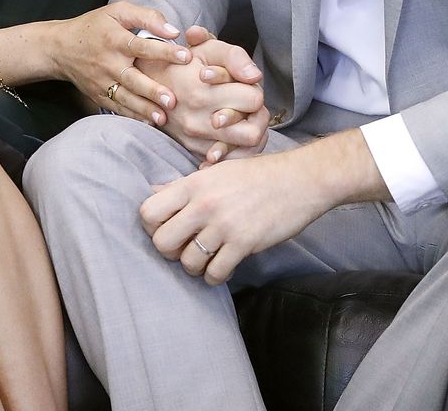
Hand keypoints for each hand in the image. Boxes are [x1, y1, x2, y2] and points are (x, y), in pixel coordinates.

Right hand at [49, 1, 191, 125]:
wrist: (61, 48)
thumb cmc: (95, 26)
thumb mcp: (118, 11)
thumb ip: (147, 16)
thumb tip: (173, 31)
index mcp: (115, 39)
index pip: (143, 46)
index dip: (165, 51)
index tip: (187, 56)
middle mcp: (108, 63)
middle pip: (133, 79)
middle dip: (153, 91)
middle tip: (173, 100)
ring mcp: (101, 82)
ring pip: (126, 98)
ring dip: (144, 109)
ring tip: (163, 118)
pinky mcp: (97, 95)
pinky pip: (116, 107)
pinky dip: (132, 116)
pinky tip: (148, 122)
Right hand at [137, 27, 267, 162]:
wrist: (147, 80)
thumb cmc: (182, 61)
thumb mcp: (207, 49)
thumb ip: (235, 58)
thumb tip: (255, 77)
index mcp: (204, 93)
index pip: (253, 101)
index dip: (254, 90)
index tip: (244, 85)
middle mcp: (198, 121)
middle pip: (253, 133)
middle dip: (257, 117)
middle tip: (248, 105)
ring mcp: (195, 138)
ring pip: (241, 150)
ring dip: (247, 132)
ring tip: (241, 115)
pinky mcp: (192, 148)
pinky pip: (225, 159)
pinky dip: (233, 147)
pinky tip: (232, 131)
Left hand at [140, 147, 328, 285]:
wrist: (299, 180)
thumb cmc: (257, 175)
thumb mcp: (217, 172)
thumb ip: (184, 186)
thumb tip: (153, 192)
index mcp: (194, 184)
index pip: (148, 212)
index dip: (153, 226)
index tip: (167, 228)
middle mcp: (204, 204)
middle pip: (162, 242)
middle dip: (171, 251)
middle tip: (186, 248)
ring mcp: (223, 225)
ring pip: (188, 262)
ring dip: (195, 266)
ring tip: (208, 258)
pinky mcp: (243, 244)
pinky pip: (215, 274)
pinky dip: (216, 276)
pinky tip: (224, 266)